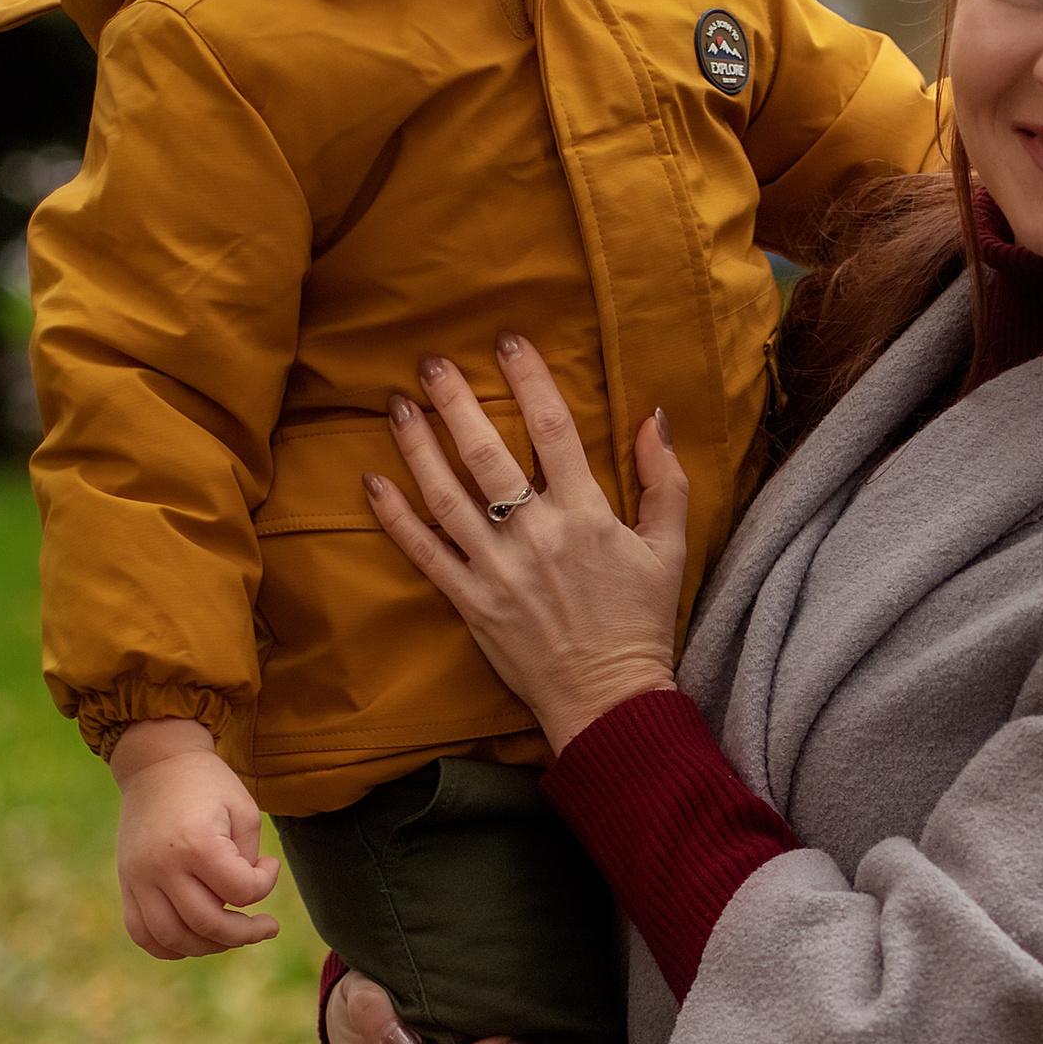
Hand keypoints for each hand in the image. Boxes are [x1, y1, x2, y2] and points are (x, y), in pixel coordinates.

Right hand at [109, 722, 279, 957]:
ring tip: (231, 935)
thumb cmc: (208, 785)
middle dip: (244, 933)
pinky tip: (195, 939)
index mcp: (196, 844)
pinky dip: (169, 946)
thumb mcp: (243, 811)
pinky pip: (141, 932)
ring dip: (209, 946)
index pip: (241, 891)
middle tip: (265, 926)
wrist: (156, 764)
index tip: (268, 864)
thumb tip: (240, 901)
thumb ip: (247, 860)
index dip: (266, 885)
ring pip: (172, 938)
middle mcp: (162, 866)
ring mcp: (138, 878)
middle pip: (207, 924)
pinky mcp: (127, 883)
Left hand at [365, 337, 688, 754]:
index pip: (554, 429)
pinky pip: (425, 554)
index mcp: (587, 516)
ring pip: (446, 496)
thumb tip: (652, 418)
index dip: (530, 378)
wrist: (610, 703)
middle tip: (431, 362)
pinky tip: (372, 482)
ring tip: (397, 406)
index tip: (508, 340)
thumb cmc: (641, 623)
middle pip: (486, 453)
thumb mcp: (670, 550)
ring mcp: (497, 571)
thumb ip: (663, 481)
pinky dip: (395, 518)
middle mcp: (537, 536)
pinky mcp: (471, 604)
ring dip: (417, 447)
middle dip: (455, 401)